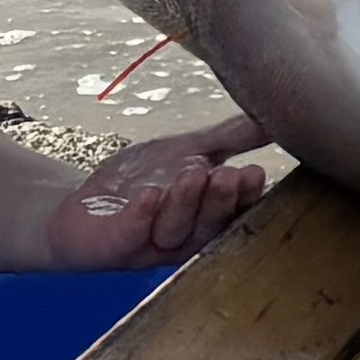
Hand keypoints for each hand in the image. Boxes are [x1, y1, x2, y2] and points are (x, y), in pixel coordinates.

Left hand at [37, 115, 269, 268]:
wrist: (80, 205)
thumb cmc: (142, 181)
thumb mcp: (191, 150)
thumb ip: (233, 137)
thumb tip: (279, 114)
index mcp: (208, 215)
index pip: (235, 211)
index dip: (246, 197)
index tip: (255, 173)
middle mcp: (185, 236)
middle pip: (210, 225)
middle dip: (221, 201)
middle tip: (229, 175)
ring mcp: (150, 245)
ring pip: (175, 231)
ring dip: (186, 203)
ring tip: (193, 172)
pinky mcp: (115, 246)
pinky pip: (132, 235)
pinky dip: (142, 216)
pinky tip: (149, 195)